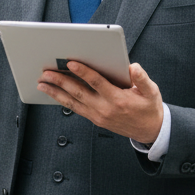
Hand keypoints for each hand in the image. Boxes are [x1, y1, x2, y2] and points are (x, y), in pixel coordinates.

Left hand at [38, 62, 164, 143]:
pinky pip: (75, 108)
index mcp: (117, 99)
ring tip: (42, 83)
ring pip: (72, 102)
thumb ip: (142, 79)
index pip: (96, 82)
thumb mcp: (151, 91)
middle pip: (78, 92)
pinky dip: (62, 100)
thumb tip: (133, 67)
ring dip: (56, 92)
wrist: (150, 130)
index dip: (83, 72)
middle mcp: (104, 108)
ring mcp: (98, 115)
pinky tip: (53, 93)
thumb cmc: (149, 108)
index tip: (70, 63)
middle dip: (60, 81)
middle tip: (46, 72)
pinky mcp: (95, 119)